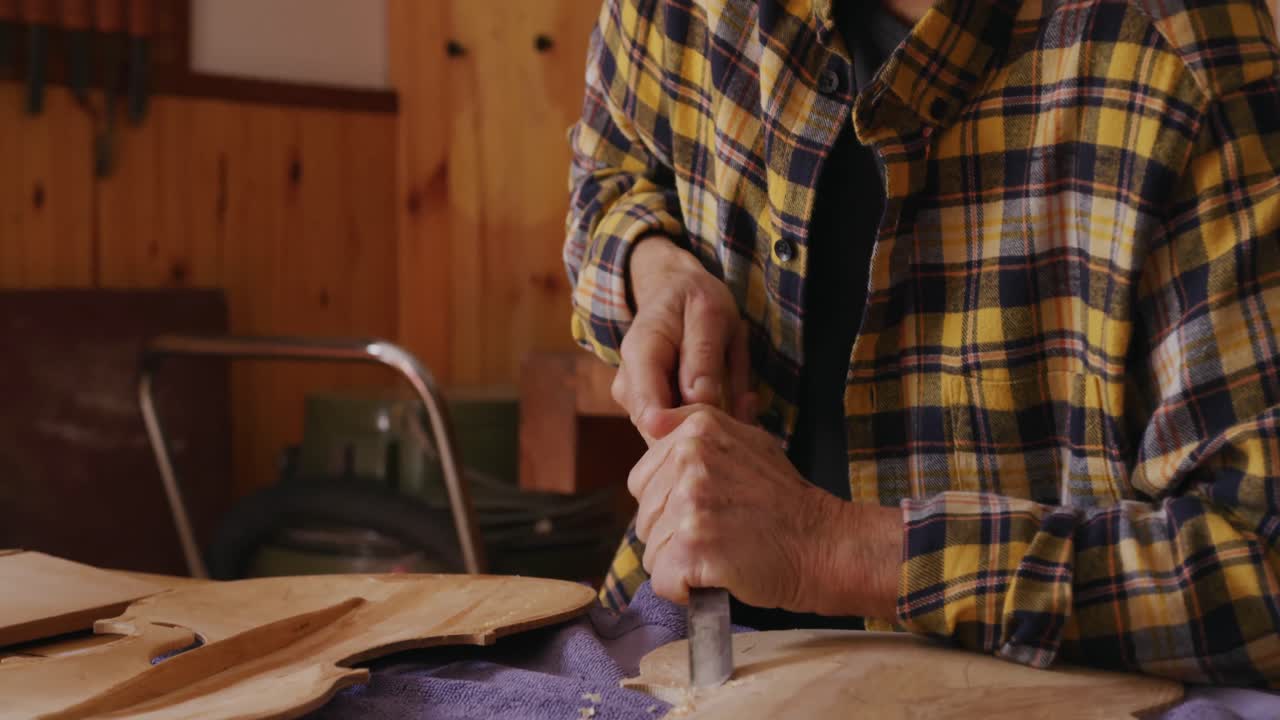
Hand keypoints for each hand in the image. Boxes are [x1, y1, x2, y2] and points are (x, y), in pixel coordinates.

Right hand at [613, 237, 753, 440]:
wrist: (673, 291)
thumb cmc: (693, 297)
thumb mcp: (709, 314)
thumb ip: (704, 355)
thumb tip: (700, 400)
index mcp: (640, 356)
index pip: (652, 416)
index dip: (690, 428)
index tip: (726, 421)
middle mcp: (630, 387)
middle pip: (663, 435)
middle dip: (706, 430)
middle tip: (746, 407)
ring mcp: (638, 402)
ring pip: (673, 439)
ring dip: (712, 428)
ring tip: (743, 401)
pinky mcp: (653, 412)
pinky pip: (680, 433)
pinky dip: (711, 425)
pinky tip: (734, 405)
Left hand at [628, 404, 902, 618]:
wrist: (825, 544)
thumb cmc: (786, 500)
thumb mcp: (747, 441)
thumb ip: (695, 428)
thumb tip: (649, 420)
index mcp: (697, 431)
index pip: (641, 480)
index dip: (669, 504)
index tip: (709, 510)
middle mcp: (690, 459)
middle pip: (645, 517)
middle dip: (674, 536)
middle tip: (722, 534)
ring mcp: (691, 502)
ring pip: (652, 551)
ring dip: (682, 564)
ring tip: (725, 552)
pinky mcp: (694, 546)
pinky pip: (662, 580)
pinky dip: (686, 591)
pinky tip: (719, 575)